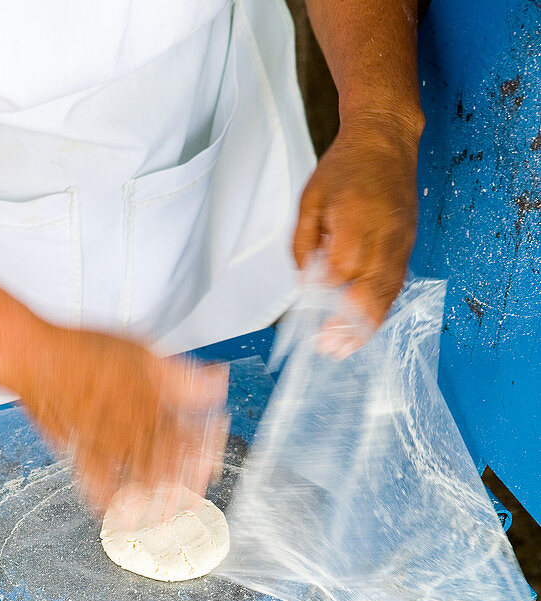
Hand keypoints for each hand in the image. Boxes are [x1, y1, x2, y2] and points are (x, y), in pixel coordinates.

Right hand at [12, 325, 228, 512]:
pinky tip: (113, 510)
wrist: (35, 358)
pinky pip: (96, 480)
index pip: (187, 434)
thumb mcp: (142, 351)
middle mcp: (129, 425)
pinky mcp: (79, 449)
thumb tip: (216, 383)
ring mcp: (104, 440)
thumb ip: (181, 375)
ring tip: (165, 515)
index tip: (211, 465)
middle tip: (193, 500)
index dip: (203, 453)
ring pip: (135, 476)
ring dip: (152, 498)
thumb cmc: (83, 351)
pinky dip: (106, 498)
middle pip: (165, 462)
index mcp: (150, 401)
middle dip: (182, 485)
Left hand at [293, 110, 422, 355]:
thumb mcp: (309, 202)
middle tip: (328, 350)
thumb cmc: (344, 169)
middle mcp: (381, 241)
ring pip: (384, 298)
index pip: (338, 280)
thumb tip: (305, 284)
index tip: (310, 326)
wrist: (385, 140)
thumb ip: (304, 246)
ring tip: (345, 348)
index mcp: (354, 228)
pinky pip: (395, 287)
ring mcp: (399, 246)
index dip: (324, 306)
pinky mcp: (407, 247)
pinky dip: (380, 310)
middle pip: (366, 297)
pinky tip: (365, 326)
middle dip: (346, 329)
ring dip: (365, 327)